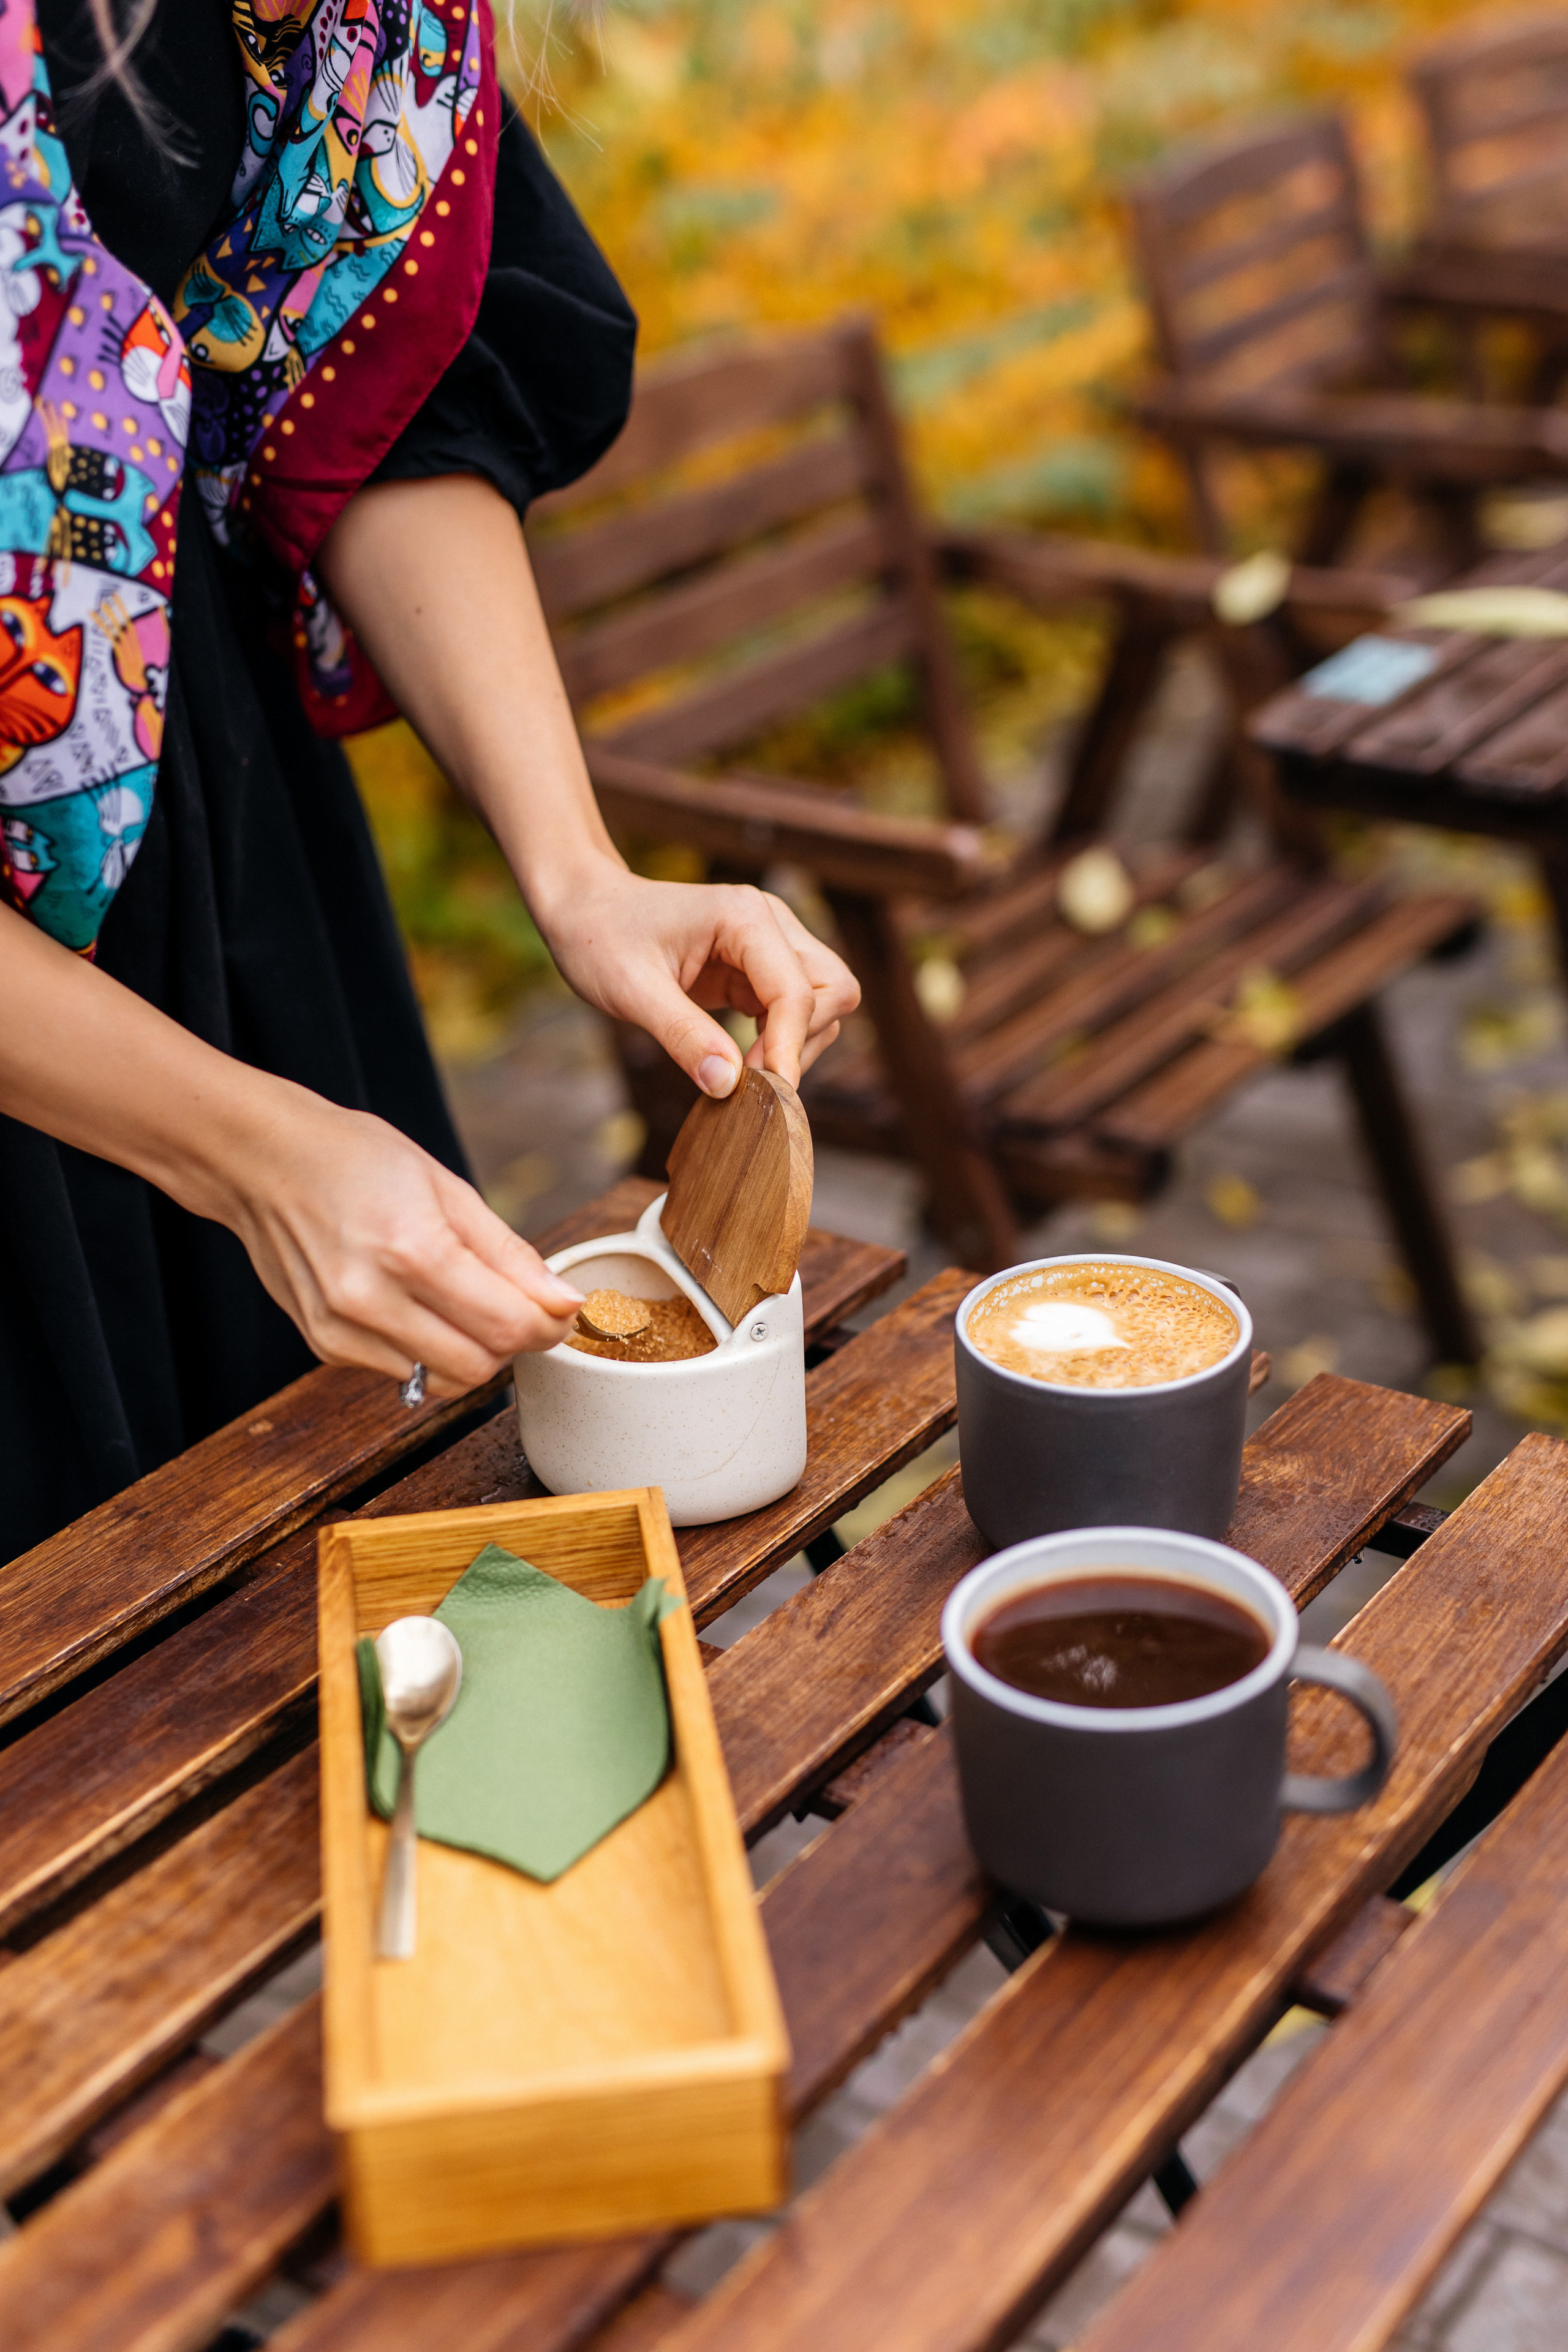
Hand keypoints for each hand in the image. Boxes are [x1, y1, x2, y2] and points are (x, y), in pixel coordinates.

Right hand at [219, 1086, 583, 1394]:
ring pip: (443, 1380)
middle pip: (479, 1365)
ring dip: (471, 1351)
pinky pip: (404, 1372)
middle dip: (513, 1342)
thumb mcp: (448, 1189)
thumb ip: (509, 1255)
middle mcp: (371, 1299)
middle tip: (515, 1306)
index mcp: (411, 1249)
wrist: (264, 1162)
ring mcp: (342, 1329)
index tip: (562, 1312)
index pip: (507, 1325)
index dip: (550, 1326)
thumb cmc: (356, 1160)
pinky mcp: (325, 1346)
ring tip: (461, 1301)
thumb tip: (563, 1301)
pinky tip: (415, 1305)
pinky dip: (427, 1350)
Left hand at [537, 860, 859, 1097]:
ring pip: (821, 1003)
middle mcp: (770, 924)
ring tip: (742, 1074)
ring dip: (794, 1044)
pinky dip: (777, 1042)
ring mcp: (768, 945)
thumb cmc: (599, 937)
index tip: (767, 1095)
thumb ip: (683, 1036)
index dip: (788, 1048)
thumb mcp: (632, 991)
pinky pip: (791, 1011)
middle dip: (802, 1041)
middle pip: (831, 991)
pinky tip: (739, 1062)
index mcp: (744, 917)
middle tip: (753, 1081)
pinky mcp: (756, 968)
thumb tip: (728, 1087)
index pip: (797, 991)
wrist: (583, 908)